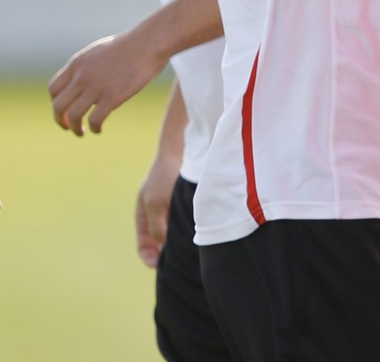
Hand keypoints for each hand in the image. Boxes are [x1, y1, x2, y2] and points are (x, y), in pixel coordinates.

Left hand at [48, 30, 166, 135]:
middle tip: (67, 126)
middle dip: (60, 120)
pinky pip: (95, 119)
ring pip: (73, 116)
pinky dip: (94, 128)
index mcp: (77, 64)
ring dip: (74, 128)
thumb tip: (85, 80)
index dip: (55, 103)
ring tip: (81, 132)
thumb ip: (87, 67)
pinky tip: (98, 129)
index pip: (53, 89)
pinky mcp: (113, 96)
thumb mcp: (100, 52)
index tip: (64, 110)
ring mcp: (96, 87)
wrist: (150, 42)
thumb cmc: (131, 45)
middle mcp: (82, 76)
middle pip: (58, 106)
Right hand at [136, 149, 179, 266]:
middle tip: (177, 264)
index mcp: (143, 214)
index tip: (159, 266)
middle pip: (160, 241)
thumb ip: (157, 227)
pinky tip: (200, 235)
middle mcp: (156, 213)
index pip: (144, 244)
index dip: (150, 257)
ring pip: (174, 232)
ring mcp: (171, 207)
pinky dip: (190, 230)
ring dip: (180, 242)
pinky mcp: (185, 202)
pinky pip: (185, 222)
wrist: (180, 149)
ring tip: (190, 252)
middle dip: (167, 253)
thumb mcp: (157, 203)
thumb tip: (162, 249)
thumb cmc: (165, 176)